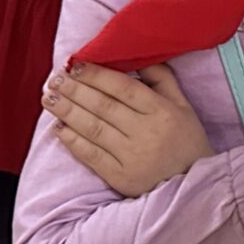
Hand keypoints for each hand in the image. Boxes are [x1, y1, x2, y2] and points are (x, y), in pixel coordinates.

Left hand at [43, 62, 211, 196]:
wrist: (195, 186)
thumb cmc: (187, 141)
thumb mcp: (184, 106)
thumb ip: (162, 80)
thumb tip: (137, 57)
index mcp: (162, 111)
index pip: (123, 88)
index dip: (96, 75)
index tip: (76, 65)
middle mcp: (146, 132)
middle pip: (103, 106)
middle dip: (75, 90)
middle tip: (54, 79)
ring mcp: (132, 156)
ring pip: (93, 128)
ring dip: (68, 112)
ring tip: (49, 99)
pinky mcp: (121, 177)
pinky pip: (91, 155)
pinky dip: (73, 141)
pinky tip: (59, 129)